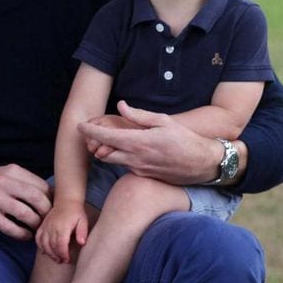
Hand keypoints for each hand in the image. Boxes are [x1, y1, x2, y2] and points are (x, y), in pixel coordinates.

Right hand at [0, 164, 51, 239]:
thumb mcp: (5, 176)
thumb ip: (25, 183)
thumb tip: (53, 195)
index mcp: (12, 171)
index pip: (41, 185)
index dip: (51, 200)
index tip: (54, 210)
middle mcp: (4, 181)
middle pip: (36, 198)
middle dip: (46, 213)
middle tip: (48, 222)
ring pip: (24, 213)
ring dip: (35, 224)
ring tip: (37, 230)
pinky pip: (9, 226)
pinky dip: (21, 234)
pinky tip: (25, 236)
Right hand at [36, 200, 88, 263]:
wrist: (66, 201)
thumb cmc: (76, 212)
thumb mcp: (83, 221)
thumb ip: (82, 232)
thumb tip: (82, 243)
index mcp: (63, 226)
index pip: (60, 244)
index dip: (63, 254)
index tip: (67, 260)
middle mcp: (52, 226)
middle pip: (51, 246)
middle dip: (57, 256)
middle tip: (63, 261)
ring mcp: (46, 226)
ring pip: (43, 243)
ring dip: (49, 253)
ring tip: (56, 259)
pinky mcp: (42, 226)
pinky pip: (38, 238)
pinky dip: (40, 246)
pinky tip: (46, 252)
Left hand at [79, 100, 222, 183]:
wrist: (202, 164)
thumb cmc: (185, 139)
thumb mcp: (163, 120)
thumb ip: (138, 116)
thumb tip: (120, 106)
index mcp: (139, 142)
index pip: (106, 136)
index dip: (90, 131)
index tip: (80, 125)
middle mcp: (136, 158)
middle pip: (103, 152)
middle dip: (94, 143)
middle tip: (91, 132)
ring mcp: (139, 169)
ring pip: (113, 160)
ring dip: (106, 150)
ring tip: (106, 139)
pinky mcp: (143, 176)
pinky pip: (125, 165)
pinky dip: (120, 157)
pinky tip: (126, 148)